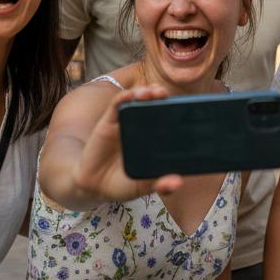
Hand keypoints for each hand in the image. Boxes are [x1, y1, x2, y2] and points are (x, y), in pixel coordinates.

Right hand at [74, 85, 183, 202]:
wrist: (94, 186)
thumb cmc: (122, 184)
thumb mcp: (143, 186)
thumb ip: (160, 185)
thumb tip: (177, 183)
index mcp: (153, 139)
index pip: (167, 119)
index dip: (175, 110)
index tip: (185, 105)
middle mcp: (141, 127)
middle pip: (154, 105)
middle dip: (161, 97)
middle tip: (166, 95)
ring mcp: (125, 123)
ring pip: (137, 101)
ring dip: (145, 93)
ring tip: (152, 92)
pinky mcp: (108, 122)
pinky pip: (117, 106)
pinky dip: (124, 98)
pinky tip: (130, 95)